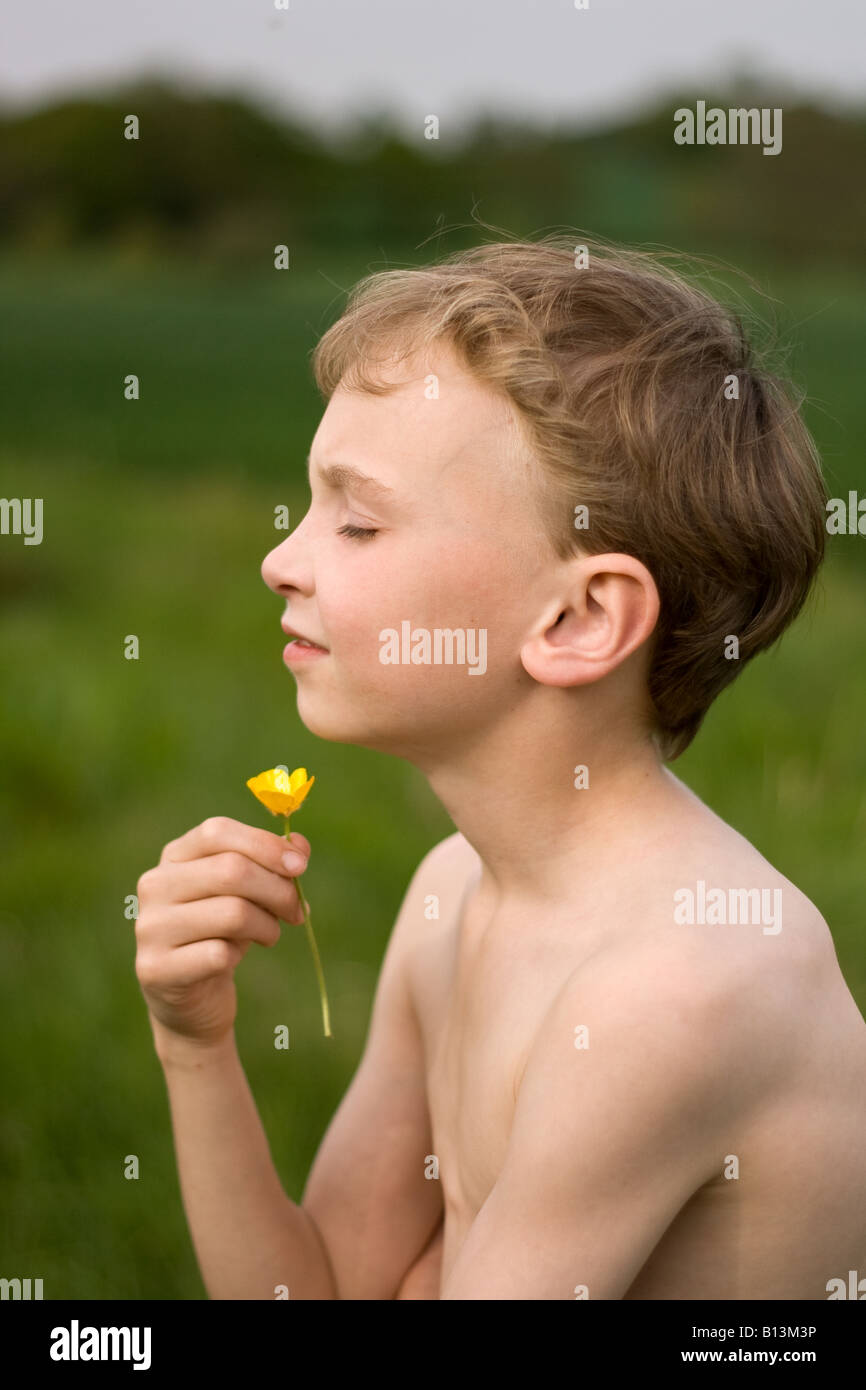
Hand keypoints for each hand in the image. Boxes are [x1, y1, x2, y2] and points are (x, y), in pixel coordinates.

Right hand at [134, 816, 309, 1052]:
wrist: (190, 999)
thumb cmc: (222, 934)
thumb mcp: (249, 895)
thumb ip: (273, 864)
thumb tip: (299, 845)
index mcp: (174, 857)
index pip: (218, 831)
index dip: (265, 845)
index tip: (300, 866)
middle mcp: (154, 885)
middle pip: (231, 870)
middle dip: (279, 890)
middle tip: (297, 911)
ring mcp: (150, 927)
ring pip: (233, 912)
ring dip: (267, 926)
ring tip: (269, 935)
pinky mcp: (155, 968)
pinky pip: (218, 954)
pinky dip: (239, 955)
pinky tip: (234, 960)